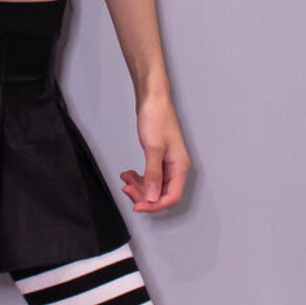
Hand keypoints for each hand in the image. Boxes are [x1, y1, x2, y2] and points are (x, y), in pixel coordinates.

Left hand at [119, 94, 190, 212]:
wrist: (152, 98)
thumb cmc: (157, 117)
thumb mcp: (153, 148)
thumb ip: (152, 175)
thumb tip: (152, 198)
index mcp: (180, 166)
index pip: (171, 197)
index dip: (154, 205)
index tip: (137, 206)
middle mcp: (176, 167)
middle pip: (162, 194)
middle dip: (144, 196)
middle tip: (127, 190)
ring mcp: (167, 162)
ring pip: (154, 186)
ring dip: (139, 187)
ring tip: (125, 180)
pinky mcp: (158, 157)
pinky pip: (149, 175)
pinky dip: (138, 178)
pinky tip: (128, 174)